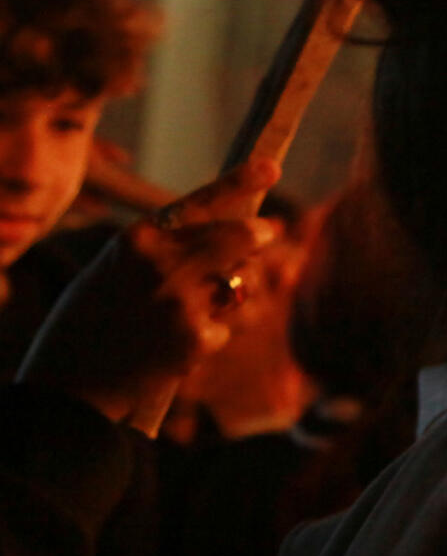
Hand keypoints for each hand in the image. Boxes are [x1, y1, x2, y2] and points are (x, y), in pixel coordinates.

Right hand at [17, 159, 282, 424]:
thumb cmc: (87, 322)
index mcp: (138, 239)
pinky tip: (171, 350)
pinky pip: (223, 327)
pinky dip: (206, 337)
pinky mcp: (197, 338)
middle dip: (258, 235)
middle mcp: (164, 263)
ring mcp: (184, 301)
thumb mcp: (113, 269)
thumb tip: (231, 234)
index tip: (272, 167)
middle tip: (267, 232)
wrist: (64, 388)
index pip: (200, 202)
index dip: (241, 181)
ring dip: (227, 293)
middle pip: (241, 237)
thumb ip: (164, 249)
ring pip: (238, 282)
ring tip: (182, 313)